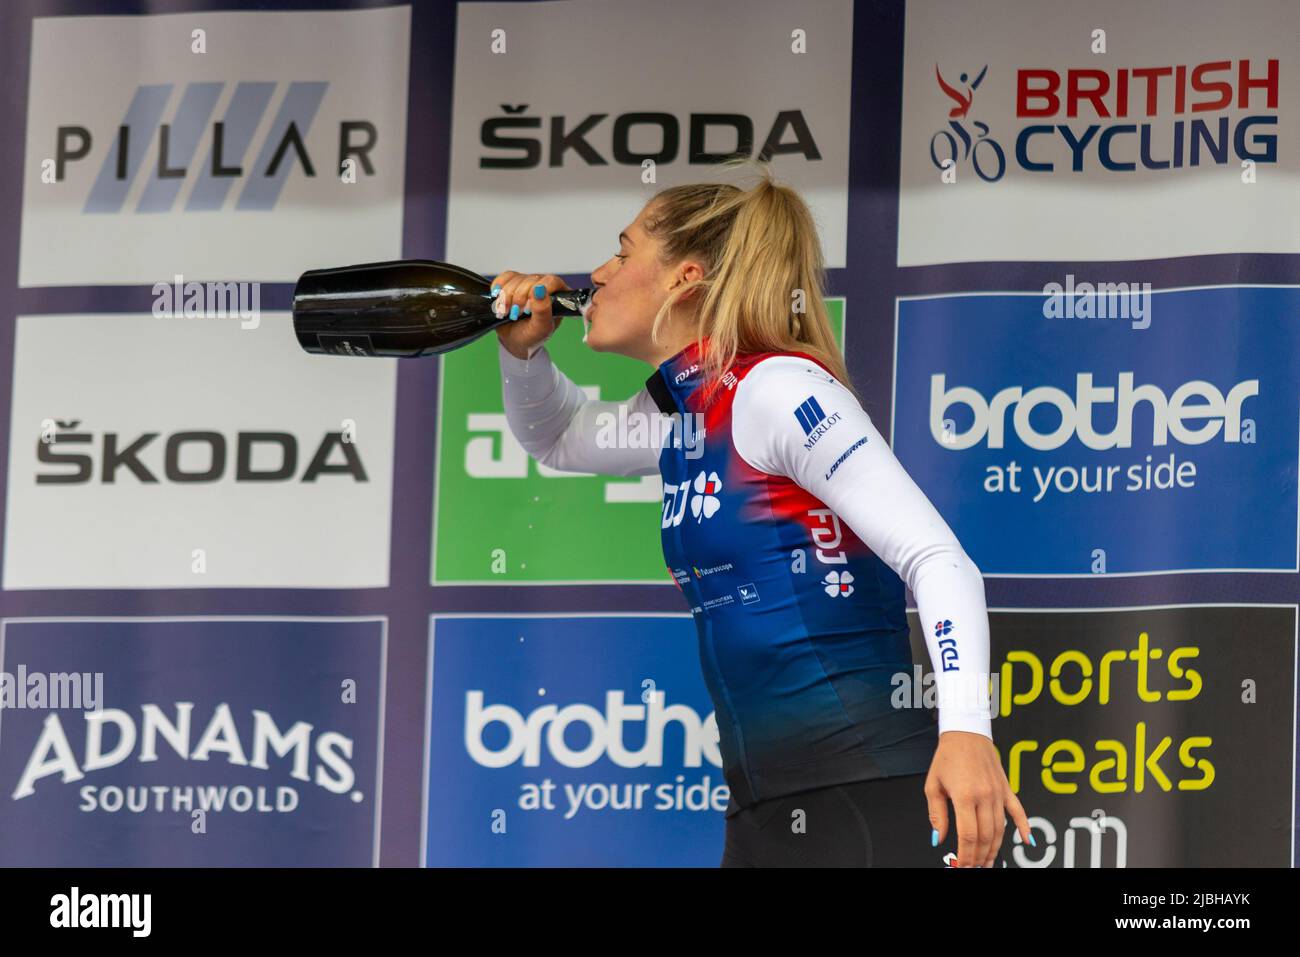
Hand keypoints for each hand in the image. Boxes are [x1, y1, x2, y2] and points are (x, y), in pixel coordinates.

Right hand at [488, 271, 571, 359]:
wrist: (514, 339)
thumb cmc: (531, 336)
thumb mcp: (540, 329)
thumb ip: (543, 310)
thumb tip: (539, 289)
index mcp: (558, 296)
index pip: (551, 281)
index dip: (536, 292)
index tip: (527, 309)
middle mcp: (545, 286)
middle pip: (530, 280)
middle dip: (519, 298)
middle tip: (515, 314)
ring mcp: (529, 283)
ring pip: (516, 279)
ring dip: (507, 297)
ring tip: (507, 312)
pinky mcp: (514, 282)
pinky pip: (505, 277)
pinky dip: (499, 288)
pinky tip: (499, 300)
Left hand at [924, 730, 1031, 866]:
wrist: (966, 733)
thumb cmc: (948, 756)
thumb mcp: (933, 785)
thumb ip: (937, 814)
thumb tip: (939, 838)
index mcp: (965, 796)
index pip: (968, 836)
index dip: (966, 855)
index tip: (961, 866)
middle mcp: (984, 795)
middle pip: (986, 836)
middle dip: (979, 857)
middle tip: (973, 868)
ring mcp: (998, 793)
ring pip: (1001, 829)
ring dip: (995, 849)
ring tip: (988, 863)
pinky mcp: (1007, 788)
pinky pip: (1019, 811)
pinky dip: (1025, 827)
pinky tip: (1028, 841)